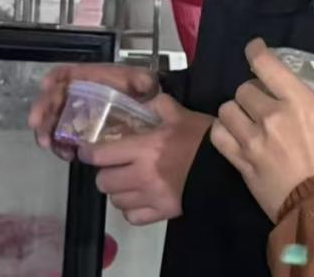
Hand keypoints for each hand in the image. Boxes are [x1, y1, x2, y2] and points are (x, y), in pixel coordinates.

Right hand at [28, 62, 158, 159]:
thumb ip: (143, 81)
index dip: (54, 78)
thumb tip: (142, 84)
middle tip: (36, 123)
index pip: (66, 74)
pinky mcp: (78, 134)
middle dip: (42, 109)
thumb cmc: (142, 94)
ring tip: (48, 143)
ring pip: (53, 121)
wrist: (147, 118)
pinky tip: (66, 154)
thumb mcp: (144, 82)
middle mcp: (78, 96)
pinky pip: (62, 140)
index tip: (46, 86)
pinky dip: (60, 147)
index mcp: (90, 79)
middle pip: (52, 98)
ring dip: (46, 131)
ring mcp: (76, 116)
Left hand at [82, 95, 214, 225]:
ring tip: (126, 183)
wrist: (226, 168)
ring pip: (116, 201)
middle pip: (103, 182)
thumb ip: (159, 104)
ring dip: (117, 191)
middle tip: (112, 166)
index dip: (88, 153)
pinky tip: (138, 199)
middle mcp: (142, 175)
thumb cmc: (202, 139)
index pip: (100, 155)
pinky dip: (131, 210)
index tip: (87, 150)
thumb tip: (146, 96)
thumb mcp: (181, 115)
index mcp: (144, 148)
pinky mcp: (162, 212)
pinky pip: (133, 217)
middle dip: (104, 173)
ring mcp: (151, 196)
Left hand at [209, 39, 313, 219]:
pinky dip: (222, 131)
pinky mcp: (242, 164)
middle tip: (263, 101)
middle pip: (245, 89)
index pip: (267, 65)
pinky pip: (219, 138)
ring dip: (235, 111)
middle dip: (253, 91)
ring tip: (245, 118)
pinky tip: (232, 134)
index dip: (257, 52)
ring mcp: (253, 141)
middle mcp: (271, 116)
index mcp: (300, 103)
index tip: (255, 49)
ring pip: (227, 110)